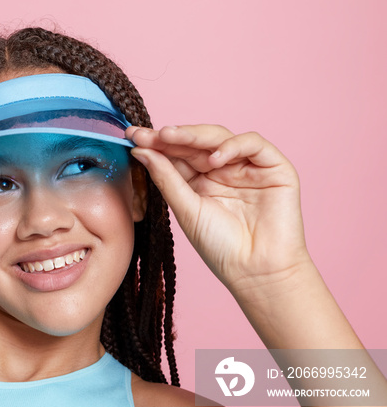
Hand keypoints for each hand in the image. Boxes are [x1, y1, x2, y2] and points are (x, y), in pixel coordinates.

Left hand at [127, 124, 310, 292]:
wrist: (256, 272)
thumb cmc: (221, 247)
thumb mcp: (185, 209)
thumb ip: (166, 178)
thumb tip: (140, 151)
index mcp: (200, 181)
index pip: (177, 154)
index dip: (156, 144)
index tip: (132, 137)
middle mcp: (224, 170)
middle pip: (196, 143)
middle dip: (170, 136)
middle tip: (146, 134)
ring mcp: (248, 167)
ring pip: (220, 137)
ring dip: (195, 136)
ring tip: (171, 138)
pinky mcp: (274, 167)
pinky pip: (253, 144)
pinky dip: (232, 146)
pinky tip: (213, 159)